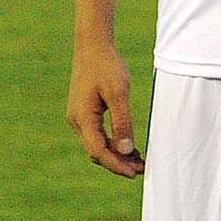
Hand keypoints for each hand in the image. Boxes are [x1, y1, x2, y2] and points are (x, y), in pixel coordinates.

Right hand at [68, 35, 143, 175]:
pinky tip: (131, 148)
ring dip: (117, 155)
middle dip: (118, 163)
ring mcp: (80, 117)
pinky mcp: (86, 113)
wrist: (93, 47)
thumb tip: (126, 150)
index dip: (116, 164)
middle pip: (96, 151)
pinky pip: (98, 135)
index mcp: (83, 117)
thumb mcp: (119, 94)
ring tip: (140, 162)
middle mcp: (78, 121)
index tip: (134, 173)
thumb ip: (123, 122)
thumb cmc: (107, 67)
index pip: (98, 151)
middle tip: (142, 170)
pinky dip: (113, 143)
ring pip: (97, 144)